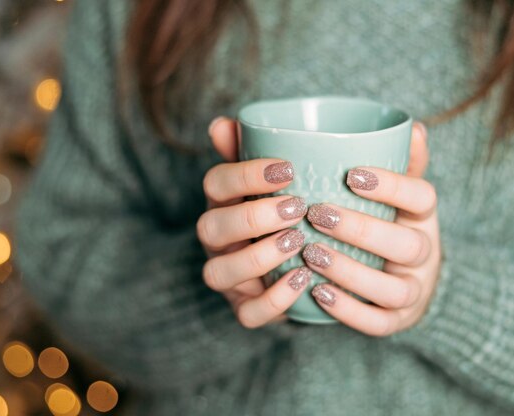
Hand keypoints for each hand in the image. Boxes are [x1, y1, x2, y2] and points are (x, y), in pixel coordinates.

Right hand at [197, 117, 310, 328]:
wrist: (302, 263)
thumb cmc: (287, 212)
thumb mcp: (274, 182)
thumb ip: (252, 151)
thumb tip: (222, 123)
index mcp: (222, 204)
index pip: (214, 184)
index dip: (245, 175)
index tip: (287, 169)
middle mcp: (217, 241)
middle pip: (211, 227)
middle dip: (252, 216)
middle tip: (296, 207)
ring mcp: (228, 277)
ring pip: (220, 273)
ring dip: (258, 257)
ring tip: (297, 242)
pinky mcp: (245, 308)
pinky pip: (247, 314)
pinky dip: (273, 299)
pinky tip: (302, 279)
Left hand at [305, 123, 441, 335]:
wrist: (410, 278)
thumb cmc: (391, 222)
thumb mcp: (400, 194)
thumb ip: (402, 162)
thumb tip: (412, 128)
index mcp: (424, 217)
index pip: (423, 198)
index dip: (392, 186)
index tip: (351, 174)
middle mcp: (425, 254)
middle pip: (406, 245)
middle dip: (360, 230)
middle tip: (316, 214)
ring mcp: (414, 291)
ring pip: (393, 289)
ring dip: (350, 271)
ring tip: (310, 254)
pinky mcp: (398, 321)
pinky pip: (378, 323)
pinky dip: (349, 310)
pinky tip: (317, 292)